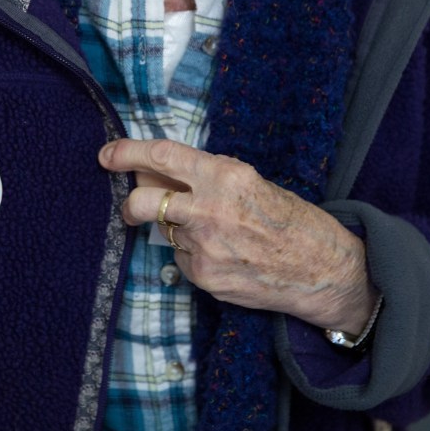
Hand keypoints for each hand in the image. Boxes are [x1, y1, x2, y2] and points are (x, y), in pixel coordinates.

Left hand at [99, 137, 376, 333]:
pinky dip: (194, 256)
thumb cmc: (290, 220)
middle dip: (130, 204)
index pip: (161, 156)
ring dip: (177, 232)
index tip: (107, 155)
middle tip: (132, 208)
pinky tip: (225, 256)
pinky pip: (182, 260)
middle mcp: (209, 209)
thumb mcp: (249, 183)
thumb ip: (201, 177)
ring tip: (218, 236)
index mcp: (224, 175)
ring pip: (165, 233)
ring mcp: (204, 246)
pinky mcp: (204, 277)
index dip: (127, 153)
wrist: (321, 269)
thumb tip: (153, 172)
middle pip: (142, 202)